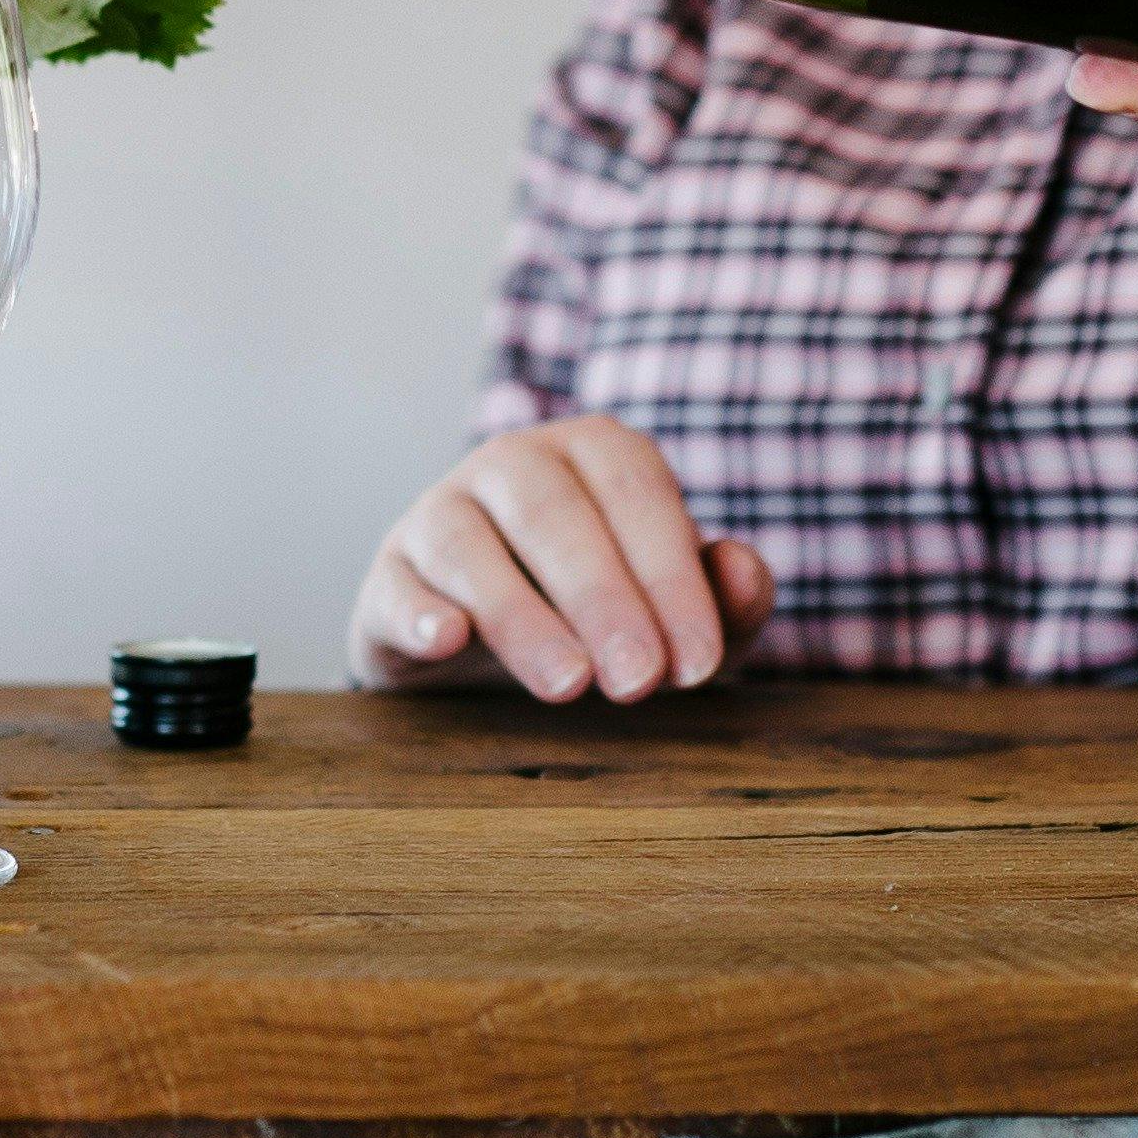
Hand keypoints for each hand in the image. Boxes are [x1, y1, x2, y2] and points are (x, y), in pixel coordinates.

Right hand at [350, 414, 776, 697]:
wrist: (490, 651)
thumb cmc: (602, 617)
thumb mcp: (675, 615)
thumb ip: (724, 597)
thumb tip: (747, 572)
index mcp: (592, 452)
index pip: (637, 493)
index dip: (671, 576)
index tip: (699, 663)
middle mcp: (512, 464)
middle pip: (553, 513)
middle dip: (604, 598)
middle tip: (641, 681)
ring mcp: (440, 512)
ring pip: (469, 545)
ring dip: (521, 616)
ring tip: (568, 684)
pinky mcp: (390, 575)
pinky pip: (397, 585)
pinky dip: (420, 612)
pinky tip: (450, 640)